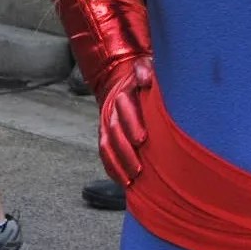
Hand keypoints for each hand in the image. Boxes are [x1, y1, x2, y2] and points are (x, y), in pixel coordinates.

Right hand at [96, 57, 152, 183]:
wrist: (122, 79)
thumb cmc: (144, 77)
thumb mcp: (146, 66)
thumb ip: (146, 70)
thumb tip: (145, 78)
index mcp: (124, 93)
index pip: (124, 110)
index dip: (132, 124)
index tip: (142, 139)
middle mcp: (112, 110)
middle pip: (114, 133)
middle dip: (125, 152)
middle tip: (139, 169)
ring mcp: (106, 124)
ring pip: (107, 147)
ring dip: (118, 165)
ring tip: (131, 181)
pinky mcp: (105, 135)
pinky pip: (104, 154)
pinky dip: (112, 169)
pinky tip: (122, 182)